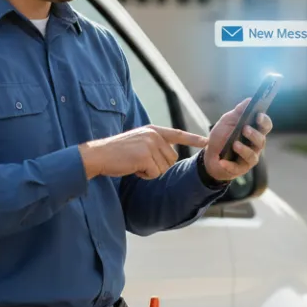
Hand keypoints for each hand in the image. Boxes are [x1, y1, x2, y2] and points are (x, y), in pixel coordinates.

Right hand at [79, 125, 208, 179]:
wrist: (99, 155)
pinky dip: (144, 175)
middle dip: (158, 165)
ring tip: (135, 164)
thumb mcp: (138, 141)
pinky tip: (133, 169)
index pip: (177, 134)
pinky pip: (155, 173)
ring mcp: (150, 144)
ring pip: (164, 168)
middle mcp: (154, 135)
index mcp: (153, 130)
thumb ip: (154, 144)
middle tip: (139, 162)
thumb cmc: (117, 152)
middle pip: (172, 159)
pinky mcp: (145, 156)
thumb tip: (171, 156)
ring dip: (150, 171)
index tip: (207, 141)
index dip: (193, 138)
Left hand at [203, 98, 273, 181]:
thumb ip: (239, 111)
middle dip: (254, 134)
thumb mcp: (227, 121)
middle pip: (261, 140)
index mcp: (254, 131)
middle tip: (245, 129)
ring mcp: (249, 158)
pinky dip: (229, 164)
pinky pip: (237, 167)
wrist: (210, 155)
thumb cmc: (222, 136)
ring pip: (252, 155)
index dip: (264, 121)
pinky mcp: (240, 169)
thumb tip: (250, 100)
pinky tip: (222, 161)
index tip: (258, 115)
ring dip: (244, 149)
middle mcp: (255, 145)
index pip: (265, 125)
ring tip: (234, 144)